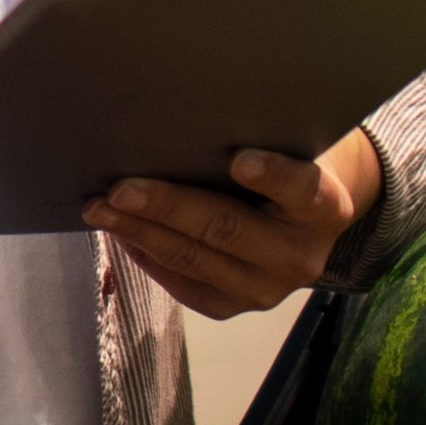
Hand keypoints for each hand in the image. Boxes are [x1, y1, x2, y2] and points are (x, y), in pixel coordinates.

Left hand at [84, 131, 378, 319]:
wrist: (307, 220)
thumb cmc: (286, 163)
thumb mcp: (288, 146)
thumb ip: (257, 136)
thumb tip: (179, 117)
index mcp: (325, 208)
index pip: (303, 190)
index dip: (273, 175)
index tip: (240, 160)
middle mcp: (300, 256)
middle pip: (227, 229)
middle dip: (167, 207)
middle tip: (120, 189)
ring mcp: (267, 290)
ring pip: (194, 260)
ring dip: (140, 233)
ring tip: (100, 209)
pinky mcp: (235, 307)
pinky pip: (183, 285)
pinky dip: (147, 257)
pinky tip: (120, 233)